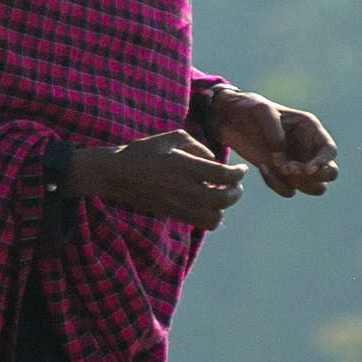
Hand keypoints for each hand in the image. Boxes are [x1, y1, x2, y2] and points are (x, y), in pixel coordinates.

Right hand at [66, 130, 248, 230]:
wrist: (118, 175)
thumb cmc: (145, 152)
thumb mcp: (172, 137)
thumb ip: (198, 146)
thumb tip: (213, 159)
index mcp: (185, 167)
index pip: (223, 176)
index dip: (238, 174)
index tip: (242, 169)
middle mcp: (185, 190)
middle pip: (224, 200)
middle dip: (236, 192)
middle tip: (237, 184)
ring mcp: (180, 206)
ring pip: (215, 217)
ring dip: (224, 206)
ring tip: (222, 194)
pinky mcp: (175, 215)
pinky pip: (202, 223)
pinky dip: (212, 215)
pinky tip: (207, 203)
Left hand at [197, 87, 342, 198]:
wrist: (230, 119)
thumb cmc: (249, 109)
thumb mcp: (261, 111)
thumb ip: (274, 132)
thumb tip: (282, 160)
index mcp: (310, 129)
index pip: (330, 150)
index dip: (323, 162)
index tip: (305, 168)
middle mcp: (308, 148)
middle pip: (330, 173)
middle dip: (313, 177)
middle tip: (289, 169)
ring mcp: (297, 163)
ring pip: (313, 187)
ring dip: (297, 184)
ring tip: (276, 168)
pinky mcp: (282, 174)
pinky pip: (289, 190)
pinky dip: (277, 185)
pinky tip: (263, 167)